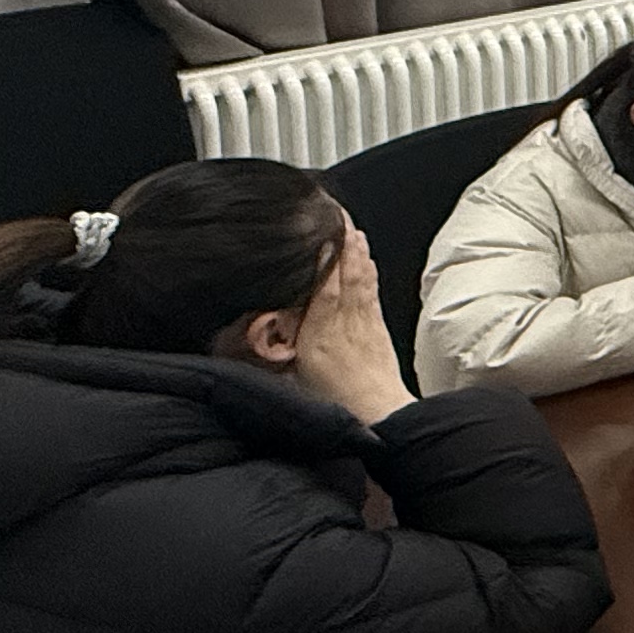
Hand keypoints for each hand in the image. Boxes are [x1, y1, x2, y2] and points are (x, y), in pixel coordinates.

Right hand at [294, 223, 410, 424]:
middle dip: (342, 243)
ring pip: (361, 279)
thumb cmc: (334, 404)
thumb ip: (275, 355)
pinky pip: (371, 291)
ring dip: (356, 250)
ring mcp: (365, 324)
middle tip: (335, 214)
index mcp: (320, 339)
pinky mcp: (378, 328)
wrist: (380, 418)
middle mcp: (345, 326)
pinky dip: (367, 269)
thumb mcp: (293, 382)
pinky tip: (365, 255)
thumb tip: (253, 336)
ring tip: (349, 225)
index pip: (323, 291)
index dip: (323, 263)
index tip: (319, 236)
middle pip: (346, 276)